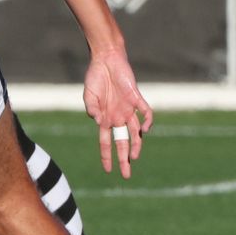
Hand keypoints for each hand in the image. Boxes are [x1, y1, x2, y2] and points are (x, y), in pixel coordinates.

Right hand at [83, 48, 151, 178]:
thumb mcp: (88, 95)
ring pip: (136, 132)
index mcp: (105, 118)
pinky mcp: (136, 98)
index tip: (108, 170)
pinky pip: (145, 112)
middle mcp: (118, 117)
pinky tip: (145, 129)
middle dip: (124, 159)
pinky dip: (147, 121)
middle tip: (126, 174)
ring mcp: (128, 109)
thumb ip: (91, 108)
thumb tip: (97, 120)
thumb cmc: (95, 77)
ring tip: (135, 157)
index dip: (106, 156)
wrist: (106, 60)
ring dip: (136, 145)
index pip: (106, 142)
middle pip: (122, 142)